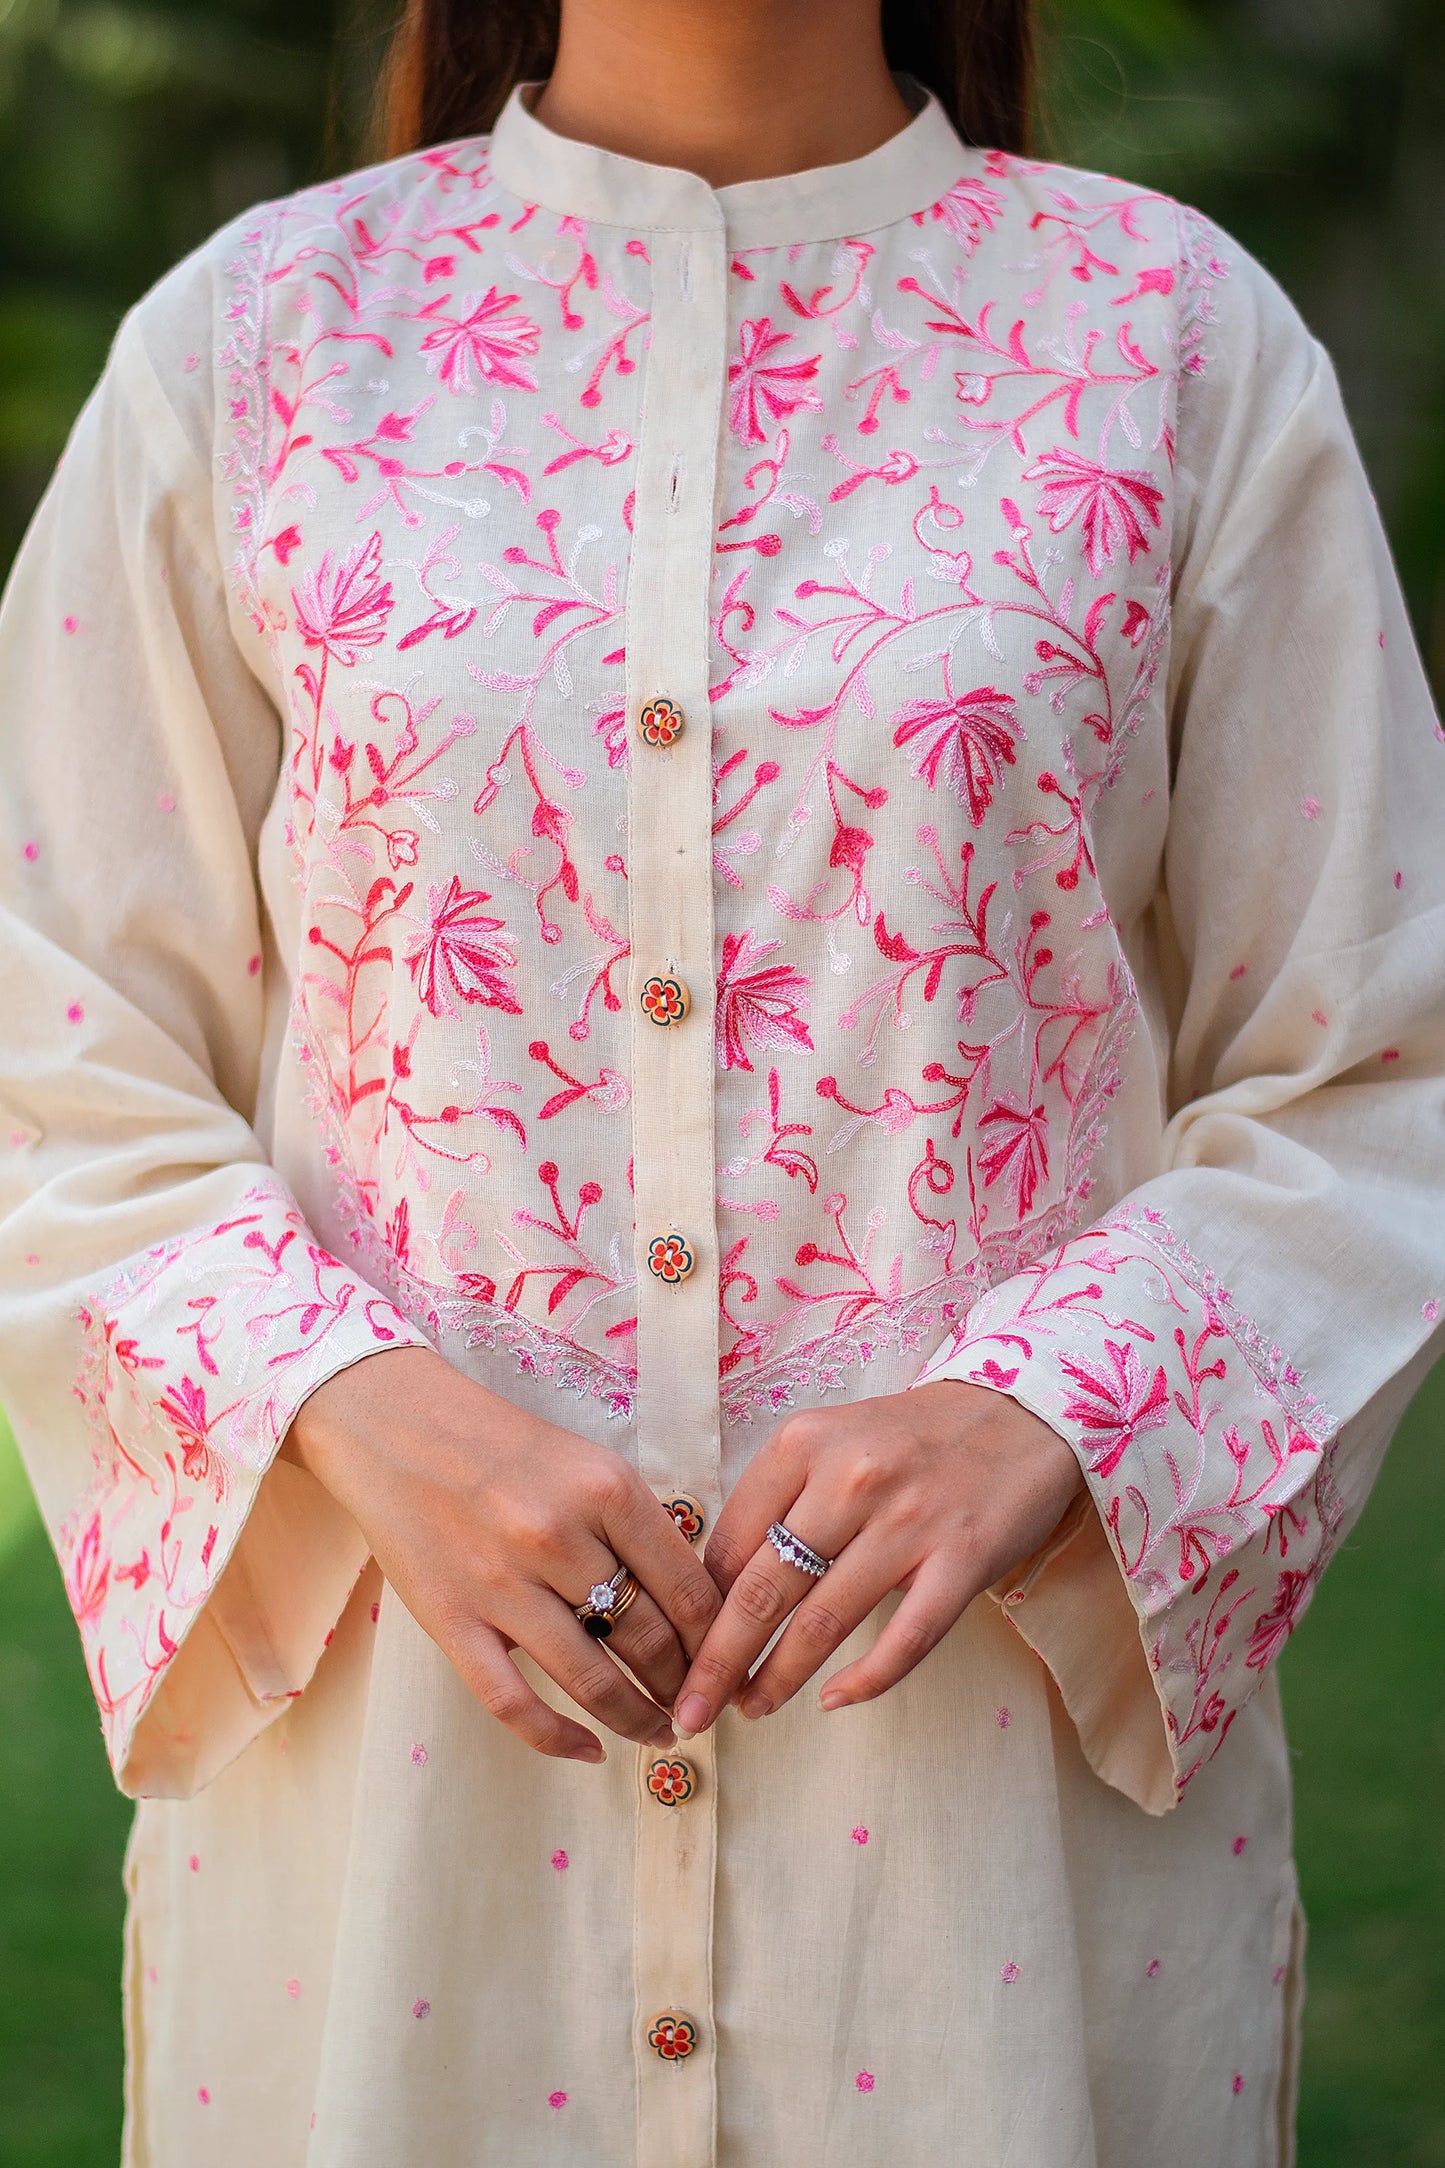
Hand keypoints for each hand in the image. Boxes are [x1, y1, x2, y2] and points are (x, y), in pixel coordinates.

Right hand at [283, 1345, 720, 1762]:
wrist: (397, 1428)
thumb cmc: (504, 1447)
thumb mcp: (588, 1464)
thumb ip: (636, 1527)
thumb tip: (690, 1605)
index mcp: (605, 1489)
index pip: (687, 1588)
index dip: (718, 1640)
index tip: (727, 1663)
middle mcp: (558, 1536)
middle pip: (648, 1638)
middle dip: (684, 1684)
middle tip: (700, 1706)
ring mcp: (500, 1584)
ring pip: (591, 1679)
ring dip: (637, 1718)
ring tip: (660, 1734)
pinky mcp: (451, 1621)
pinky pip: (512, 1702)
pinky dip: (558, 1738)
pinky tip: (589, 1750)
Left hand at [671, 1381, 1082, 1736]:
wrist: (1020, 1412)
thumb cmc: (909, 1438)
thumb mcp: (830, 1442)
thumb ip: (777, 1500)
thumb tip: (717, 1587)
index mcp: (803, 1444)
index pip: (730, 1544)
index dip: (699, 1610)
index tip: (682, 1650)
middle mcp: (850, 1479)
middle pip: (764, 1590)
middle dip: (719, 1662)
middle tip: (692, 1709)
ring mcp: (909, 1521)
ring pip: (823, 1622)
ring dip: (778, 1678)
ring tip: (752, 1708)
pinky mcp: (962, 1559)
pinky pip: (905, 1639)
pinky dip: (865, 1681)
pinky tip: (832, 1700)